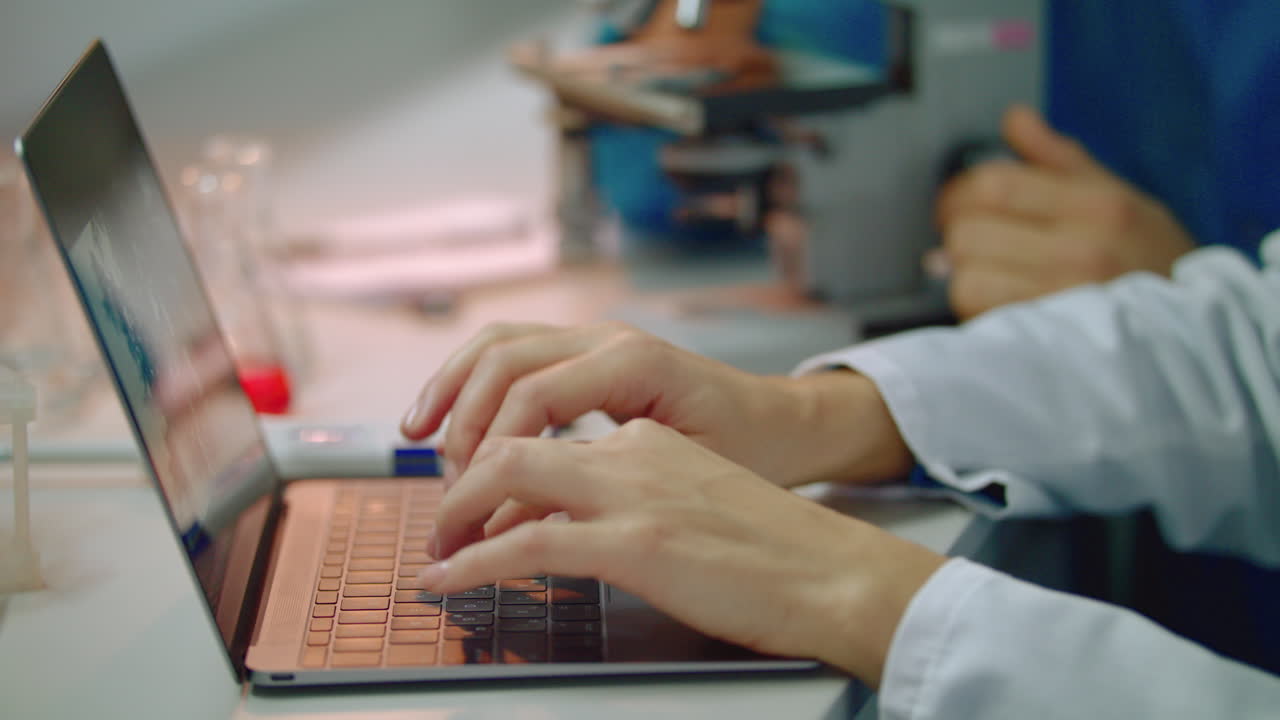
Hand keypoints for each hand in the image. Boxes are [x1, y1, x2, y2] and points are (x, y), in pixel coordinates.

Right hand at [400, 322, 910, 487]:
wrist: (786, 422)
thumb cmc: (749, 450)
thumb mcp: (685, 476)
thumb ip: (602, 490)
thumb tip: (519, 522)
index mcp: (633, 362)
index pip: (531, 397)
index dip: (487, 451)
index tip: (464, 503)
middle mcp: (607, 337)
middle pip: (503, 359)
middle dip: (460, 420)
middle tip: (443, 484)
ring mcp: (595, 337)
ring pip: (499, 344)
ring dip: (451, 387)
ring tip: (415, 435)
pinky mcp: (587, 353)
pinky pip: (514, 353)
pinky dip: (473, 381)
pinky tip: (450, 414)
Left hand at [421, 419, 945, 687]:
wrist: (837, 573)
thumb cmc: (777, 551)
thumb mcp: (695, 502)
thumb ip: (630, 501)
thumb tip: (564, 529)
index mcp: (648, 438)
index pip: (548, 432)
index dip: (494, 459)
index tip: (474, 498)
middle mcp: (633, 452)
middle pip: (514, 438)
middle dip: (460, 474)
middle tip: (441, 518)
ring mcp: (633, 493)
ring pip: (510, 472)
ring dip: (457, 511)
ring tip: (437, 550)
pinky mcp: (635, 542)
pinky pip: (528, 543)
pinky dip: (473, 562)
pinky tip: (448, 580)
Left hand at [936, 105, 1195, 319]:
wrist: (1193, 332)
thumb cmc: (1151, 259)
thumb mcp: (1121, 196)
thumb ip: (1059, 158)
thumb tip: (1014, 118)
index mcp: (1098, 204)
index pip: (992, 185)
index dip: (958, 195)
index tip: (960, 206)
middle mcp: (1083, 249)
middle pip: (969, 232)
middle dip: (958, 236)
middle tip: (972, 244)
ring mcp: (1066, 299)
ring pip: (965, 278)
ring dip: (964, 277)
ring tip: (987, 275)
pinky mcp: (1050, 339)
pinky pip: (981, 316)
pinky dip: (976, 308)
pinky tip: (995, 303)